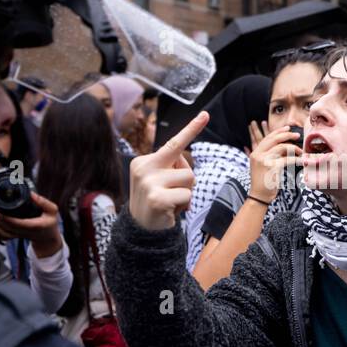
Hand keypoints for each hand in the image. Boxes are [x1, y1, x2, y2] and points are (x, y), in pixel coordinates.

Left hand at [0, 192, 62, 256]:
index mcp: (34, 226)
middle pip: (7, 228)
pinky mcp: (15, 236)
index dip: (7, 219)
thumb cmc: (50, 223)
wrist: (48, 238)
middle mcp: (25, 232)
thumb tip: (31, 194)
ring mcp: (19, 235)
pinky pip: (2, 237)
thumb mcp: (52, 211)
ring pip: (3, 234)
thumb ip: (43, 202)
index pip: (19, 224)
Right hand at [129, 110, 207, 229]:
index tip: (206, 114)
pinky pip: (186, 196)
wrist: (141, 232)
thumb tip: (183, 163)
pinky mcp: (157, 197)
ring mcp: (149, 182)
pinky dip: (183, 206)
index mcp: (143, 161)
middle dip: (186, 181)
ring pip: (189, 180)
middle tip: (171, 195)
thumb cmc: (156, 203)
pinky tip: (169, 212)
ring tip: (170, 203)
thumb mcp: (159, 181)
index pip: (173, 143)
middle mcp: (143, 168)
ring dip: (185, 194)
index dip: (192, 129)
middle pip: (186, 166)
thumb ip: (171, 167)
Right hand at [246, 122, 303, 203]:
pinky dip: (297, 159)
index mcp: (255, 153)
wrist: (259, 196)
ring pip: (282, 147)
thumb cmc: (264, 182)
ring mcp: (264, 160)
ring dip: (294, 149)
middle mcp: (258, 154)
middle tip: (297, 136)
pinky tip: (302, 161)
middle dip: (287, 135)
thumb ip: (271, 155)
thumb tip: (285, 147)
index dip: (278, 132)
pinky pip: (287, 159)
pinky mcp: (272, 166)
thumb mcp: (264, 166)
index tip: (288, 129)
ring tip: (301, 153)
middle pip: (274, 139)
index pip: (267, 138)